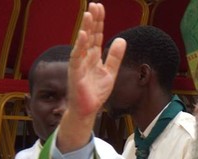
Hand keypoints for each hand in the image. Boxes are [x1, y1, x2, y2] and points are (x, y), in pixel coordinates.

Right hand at [56, 2, 125, 152]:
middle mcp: (85, 57)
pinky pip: (77, 57)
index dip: (99, 22)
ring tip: (89, 14)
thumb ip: (114, 57)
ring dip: (86, 28)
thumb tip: (121, 40)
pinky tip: (83, 35)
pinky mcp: (76, 73)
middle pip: (90, 35)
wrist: (88, 109)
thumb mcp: (111, 72)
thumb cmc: (96, 92)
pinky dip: (80, 46)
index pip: (97, 35)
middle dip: (92, 20)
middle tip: (95, 5)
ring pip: (82, 43)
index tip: (100, 8)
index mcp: (93, 56)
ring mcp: (79, 64)